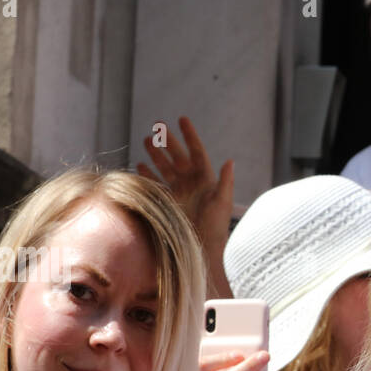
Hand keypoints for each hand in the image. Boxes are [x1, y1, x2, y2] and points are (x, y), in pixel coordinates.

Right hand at [138, 115, 233, 297]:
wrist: (200, 251)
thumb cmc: (215, 229)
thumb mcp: (222, 204)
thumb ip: (225, 182)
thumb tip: (229, 160)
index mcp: (206, 180)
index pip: (196, 152)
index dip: (190, 136)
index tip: (182, 119)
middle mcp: (191, 184)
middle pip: (178, 157)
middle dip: (168, 142)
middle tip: (157, 126)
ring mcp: (178, 193)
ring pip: (165, 167)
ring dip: (156, 155)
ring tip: (146, 140)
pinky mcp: (167, 203)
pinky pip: (156, 184)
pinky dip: (148, 175)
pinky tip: (141, 165)